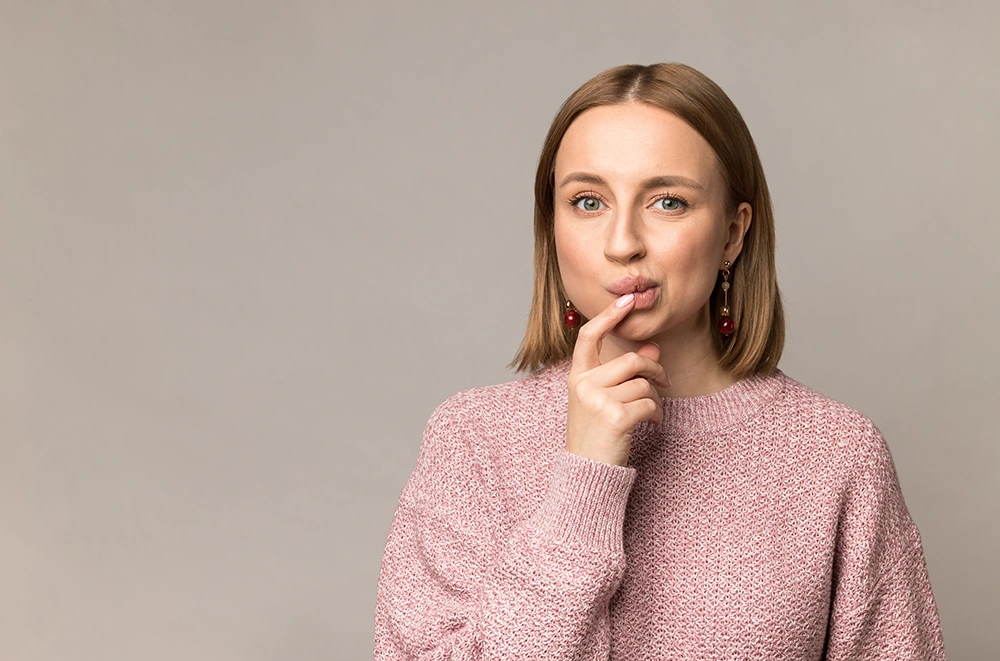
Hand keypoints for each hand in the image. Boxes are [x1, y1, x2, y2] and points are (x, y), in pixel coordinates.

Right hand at [565, 293, 671, 466]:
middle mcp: (583, 385)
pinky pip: (650, 404)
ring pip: (643, 384)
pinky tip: (651, 425)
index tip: (627, 299)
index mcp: (577, 377)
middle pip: (630, 360)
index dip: (608, 316)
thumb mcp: (606, 400)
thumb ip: (626, 373)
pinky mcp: (615, 417)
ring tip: (651, 415)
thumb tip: (653, 348)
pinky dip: (657, 414)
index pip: (588, 337)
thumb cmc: (597, 434)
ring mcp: (597, 401)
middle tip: (665, 381)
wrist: (588, 472)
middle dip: (653, 369)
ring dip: (656, 399)